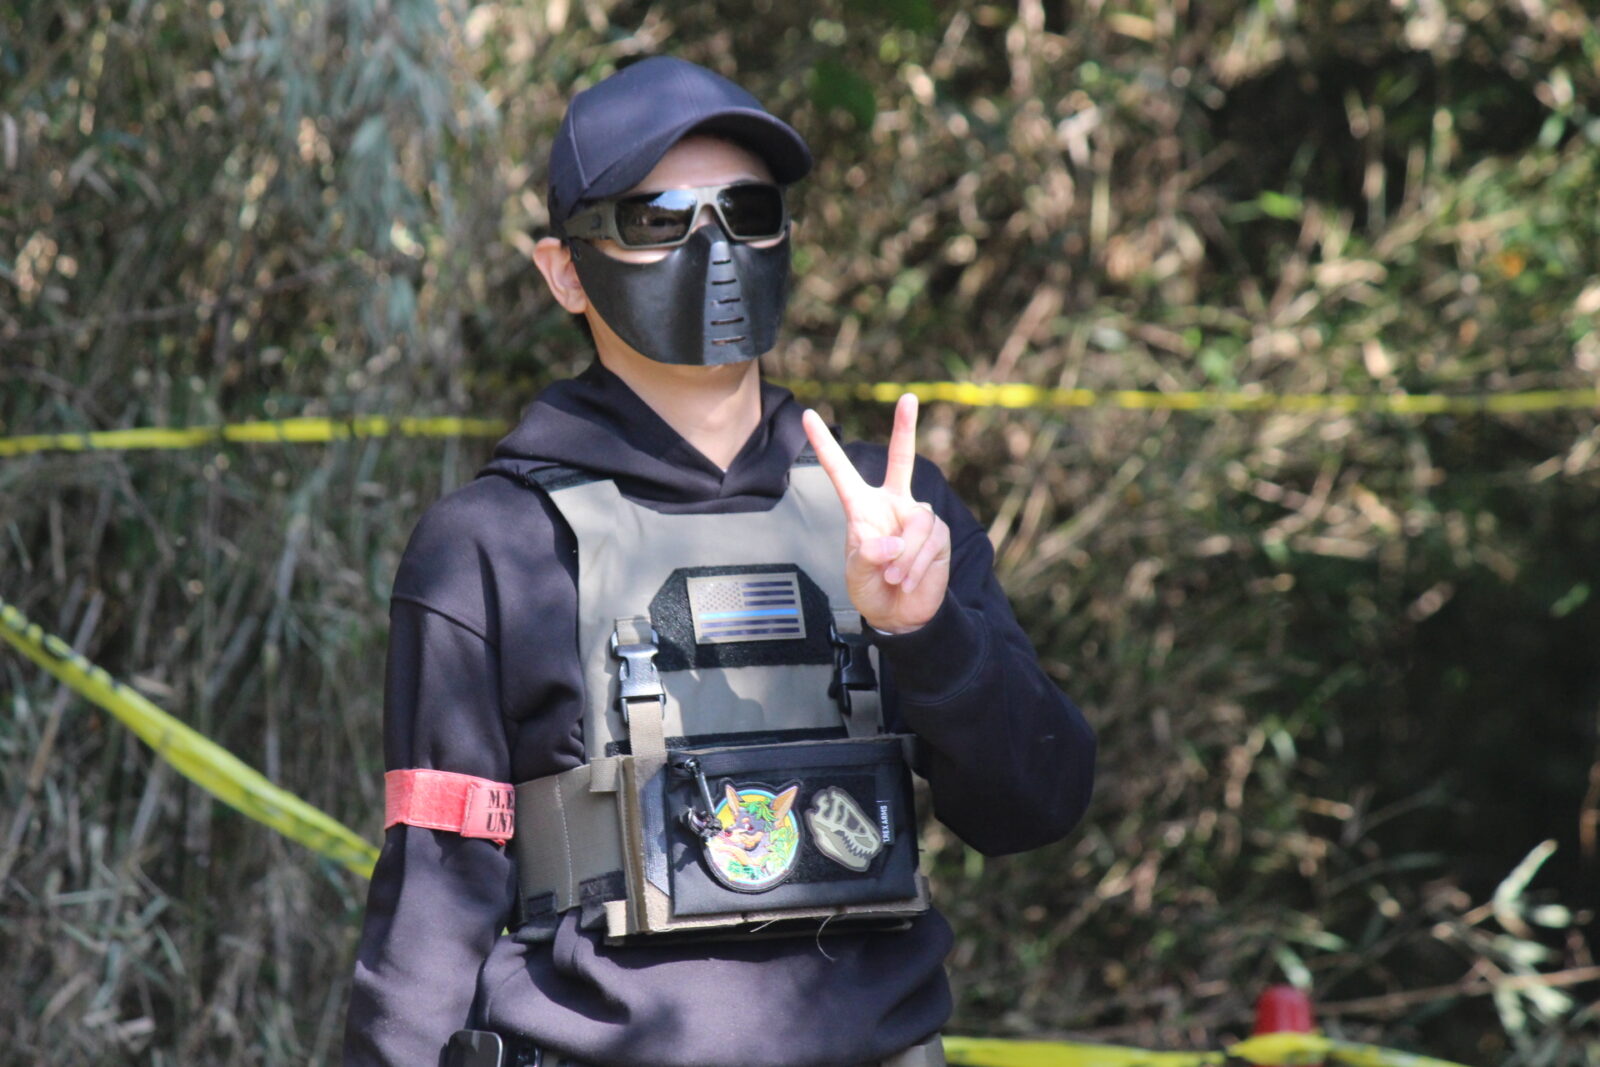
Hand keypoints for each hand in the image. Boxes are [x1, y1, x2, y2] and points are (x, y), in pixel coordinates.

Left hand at [801, 394, 950, 634]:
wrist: (900, 614)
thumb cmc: (871, 588)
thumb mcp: (856, 574)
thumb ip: (867, 556)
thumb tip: (893, 543)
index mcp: (862, 507)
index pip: (841, 471)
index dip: (825, 444)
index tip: (806, 416)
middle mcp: (892, 504)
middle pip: (902, 459)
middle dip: (905, 427)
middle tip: (908, 397)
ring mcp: (917, 517)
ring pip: (916, 524)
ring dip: (904, 558)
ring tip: (893, 576)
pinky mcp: (938, 535)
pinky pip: (929, 542)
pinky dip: (915, 565)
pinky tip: (906, 579)